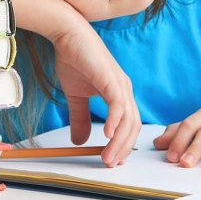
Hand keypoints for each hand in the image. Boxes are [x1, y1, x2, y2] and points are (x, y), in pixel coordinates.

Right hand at [50, 25, 140, 167]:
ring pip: (127, 120)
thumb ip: (80, 118)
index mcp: (119, 93)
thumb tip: (80, 141)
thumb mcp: (76, 96)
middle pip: (132, 126)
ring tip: (108, 158)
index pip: (128, 125)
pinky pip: (118, 105)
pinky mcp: (111, 79)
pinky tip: (108, 136)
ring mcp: (120, 84)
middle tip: (111, 165)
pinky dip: (115, 122)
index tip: (113, 160)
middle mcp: (124, 90)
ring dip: (119, 142)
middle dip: (123, 148)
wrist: (68, 34)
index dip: (123, 144)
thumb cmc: (73, 59)